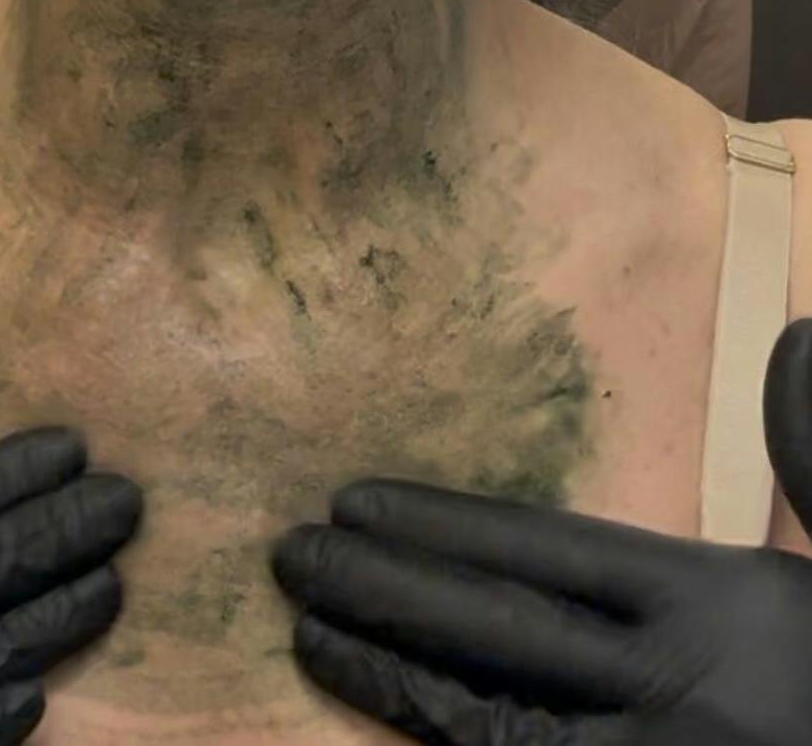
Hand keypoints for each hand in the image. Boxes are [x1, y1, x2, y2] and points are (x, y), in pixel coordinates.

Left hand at [269, 319, 811, 743]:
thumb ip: (806, 450)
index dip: (443, 525)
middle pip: (498, 630)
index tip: (355, 499)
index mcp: (711, 600)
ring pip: (486, 719)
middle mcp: (668, 684)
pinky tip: (381, 717)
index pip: (547, 550)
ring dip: (388, 676)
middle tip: (286, 553)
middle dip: (384, 590)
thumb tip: (793, 339)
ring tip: (305, 629)